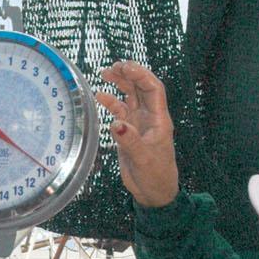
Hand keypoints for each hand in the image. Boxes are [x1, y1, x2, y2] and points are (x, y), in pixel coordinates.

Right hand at [96, 60, 179, 208]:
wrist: (153, 192)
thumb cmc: (156, 175)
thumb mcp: (144, 159)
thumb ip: (130, 141)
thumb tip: (115, 123)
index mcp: (159, 119)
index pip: (153, 89)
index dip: (141, 75)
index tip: (126, 68)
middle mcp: (149, 117)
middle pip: (140, 88)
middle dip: (129, 74)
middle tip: (113, 66)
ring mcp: (138, 123)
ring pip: (130, 96)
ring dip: (119, 83)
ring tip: (106, 72)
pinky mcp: (128, 132)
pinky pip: (119, 111)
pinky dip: (110, 102)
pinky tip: (99, 95)